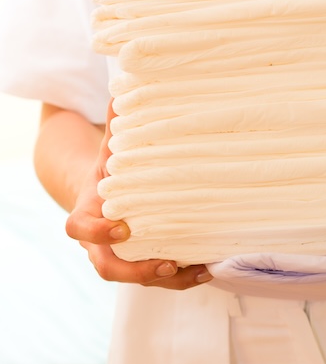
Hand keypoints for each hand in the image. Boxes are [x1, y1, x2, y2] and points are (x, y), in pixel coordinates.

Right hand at [64, 100, 211, 289]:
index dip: (97, 232)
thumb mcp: (108, 149)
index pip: (79, 229)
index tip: (122, 227)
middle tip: (166, 264)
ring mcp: (120, 256)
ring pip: (136, 277)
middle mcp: (100, 242)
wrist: (103, 196)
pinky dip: (182, 278)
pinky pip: (158, 278)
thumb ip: (117, 125)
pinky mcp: (141, 263)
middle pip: (107, 267)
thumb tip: (124, 84)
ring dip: (167, 279)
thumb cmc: (108, 172)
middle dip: (135, 271)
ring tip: (198, 270)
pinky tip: (208, 269)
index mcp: (87, 213)